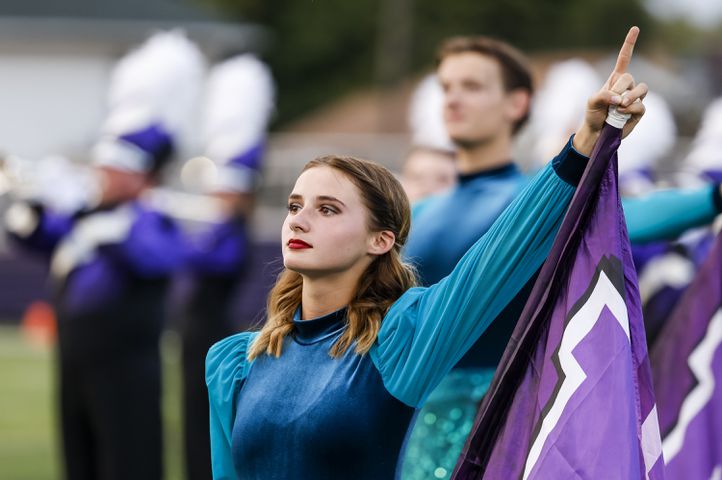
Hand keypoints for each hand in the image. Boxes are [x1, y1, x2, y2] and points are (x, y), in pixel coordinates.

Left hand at [573, 26, 647, 155]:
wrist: (596, 133)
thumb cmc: (593, 115)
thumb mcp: (592, 102)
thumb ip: (603, 95)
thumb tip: (619, 98)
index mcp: (614, 80)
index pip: (624, 58)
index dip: (629, 44)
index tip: (635, 29)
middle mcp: (626, 87)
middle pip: (629, 77)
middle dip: (619, 87)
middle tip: (611, 100)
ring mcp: (634, 98)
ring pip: (642, 89)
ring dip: (630, 96)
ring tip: (620, 104)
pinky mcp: (638, 111)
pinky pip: (640, 105)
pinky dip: (631, 108)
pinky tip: (622, 112)